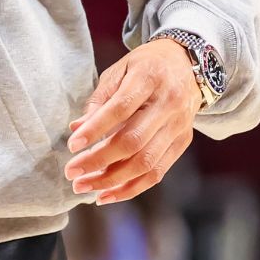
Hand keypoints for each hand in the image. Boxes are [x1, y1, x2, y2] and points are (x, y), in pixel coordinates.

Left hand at [63, 38, 202, 204]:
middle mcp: (168, 104)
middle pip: (134, 141)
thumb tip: (77, 128)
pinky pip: (157, 172)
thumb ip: (99, 100)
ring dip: (112, 181)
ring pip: (146, 162)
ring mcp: (178, 126)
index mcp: (149, 78)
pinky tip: (107, 194)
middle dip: (99, 161)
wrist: (187, 64)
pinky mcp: (182, 142)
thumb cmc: (145, 66)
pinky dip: (131, 188)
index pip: (121, 108)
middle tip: (72, 173)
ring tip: (84, 187)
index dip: (96, 129)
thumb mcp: (120, 70)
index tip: (72, 145)